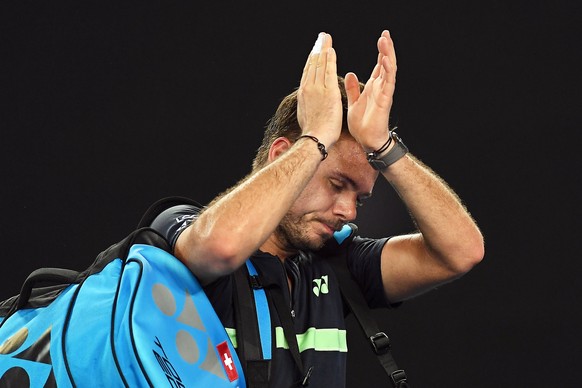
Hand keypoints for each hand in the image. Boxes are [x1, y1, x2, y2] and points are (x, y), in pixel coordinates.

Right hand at [297, 32, 342, 148]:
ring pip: (319, 64)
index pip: (308, 72)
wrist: (314, 138)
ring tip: (326, 38)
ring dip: (323, 49)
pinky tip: (331, 50)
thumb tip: (309, 102)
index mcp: (304, 93)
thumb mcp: (306, 115)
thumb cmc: (313, 132)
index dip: (312, 59)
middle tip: (321, 38)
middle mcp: (308, 88)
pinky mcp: (328, 92)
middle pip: (312, 64)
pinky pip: (328, 71)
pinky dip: (329, 59)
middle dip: (317, 49)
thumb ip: (308, 104)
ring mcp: (317, 89)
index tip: (315, 50)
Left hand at [345, 30, 396, 151]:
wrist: (366, 140)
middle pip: (386, 63)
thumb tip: (350, 73)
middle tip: (385, 33)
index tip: (381, 37)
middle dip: (386, 48)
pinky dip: (387, 71)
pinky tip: (385, 60)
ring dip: (388, 55)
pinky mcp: (385, 100)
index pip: (379, 65)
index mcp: (373, 87)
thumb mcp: (354, 102)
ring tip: (386, 40)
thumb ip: (353, 88)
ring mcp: (384, 93)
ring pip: (389, 70)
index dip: (381, 52)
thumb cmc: (362, 124)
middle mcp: (380, 87)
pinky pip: (388, 83)